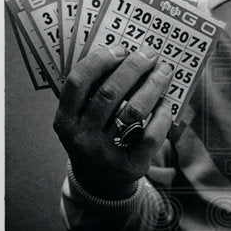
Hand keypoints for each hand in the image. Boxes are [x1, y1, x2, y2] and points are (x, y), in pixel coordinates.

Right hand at [53, 45, 173, 198]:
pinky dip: (161, 115)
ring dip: (152, 86)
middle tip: (150, 54)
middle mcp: (82, 137)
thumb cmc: (94, 137)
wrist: (101, 182)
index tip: (120, 48)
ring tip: (163, 71)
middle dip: (133, 68)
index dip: (100, 61)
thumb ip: (91, 92)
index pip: (78, 82)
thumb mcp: (80, 119)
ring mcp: (105, 153)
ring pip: (133, 111)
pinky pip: (150, 135)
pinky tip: (166, 103)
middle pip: (109, 93)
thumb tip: (124, 54)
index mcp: (65, 121)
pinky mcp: (129, 166)